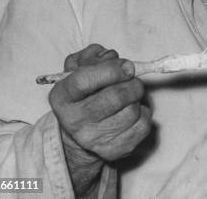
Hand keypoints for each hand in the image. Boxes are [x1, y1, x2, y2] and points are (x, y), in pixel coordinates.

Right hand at [48, 44, 151, 196]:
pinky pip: (143, 125)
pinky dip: (144, 113)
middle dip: (131, 83)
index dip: (111, 70)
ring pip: (132, 110)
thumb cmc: (85, 92)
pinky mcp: (114, 150)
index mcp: (62, 97)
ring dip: (137, 98)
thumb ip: (93, 55)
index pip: (84, 81)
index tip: (127, 66)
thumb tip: (111, 57)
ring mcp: (94, 139)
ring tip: (128, 97)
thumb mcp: (80, 67)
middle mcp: (75, 122)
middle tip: (131, 79)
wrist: (81, 130)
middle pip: (115, 97)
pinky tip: (132, 111)